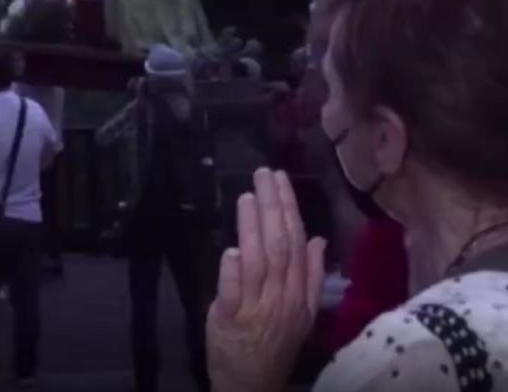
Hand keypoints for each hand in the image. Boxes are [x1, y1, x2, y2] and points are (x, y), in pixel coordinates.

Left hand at [206, 168, 325, 391]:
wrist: (252, 384)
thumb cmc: (272, 342)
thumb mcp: (300, 313)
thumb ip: (309, 276)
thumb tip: (317, 238)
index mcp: (298, 294)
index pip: (296, 243)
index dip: (289, 210)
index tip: (281, 180)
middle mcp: (281, 299)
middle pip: (279, 247)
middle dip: (273, 208)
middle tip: (263, 175)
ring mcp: (256, 309)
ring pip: (258, 264)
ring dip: (253, 229)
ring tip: (247, 197)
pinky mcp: (229, 321)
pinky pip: (233, 294)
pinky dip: (233, 271)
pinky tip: (232, 248)